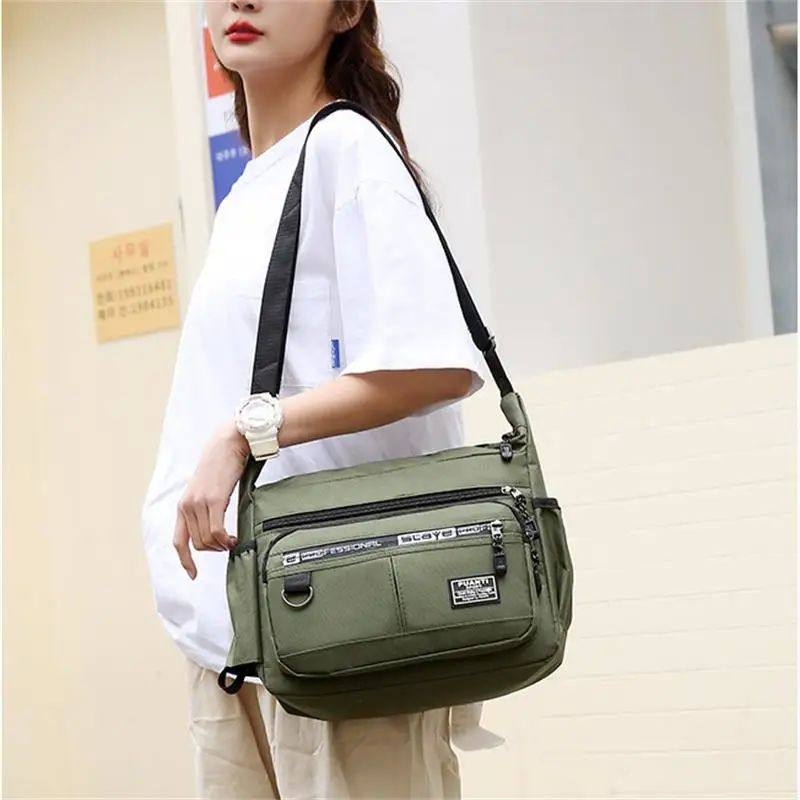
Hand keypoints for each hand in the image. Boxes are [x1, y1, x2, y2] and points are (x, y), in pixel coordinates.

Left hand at [173, 418, 250, 579]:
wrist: (229, 444)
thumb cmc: (222, 465)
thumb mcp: (209, 490)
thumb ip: (207, 509)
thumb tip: (216, 531)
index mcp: (183, 505)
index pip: (178, 541)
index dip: (185, 560)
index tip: (193, 574)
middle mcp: (187, 506)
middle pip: (197, 544)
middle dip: (213, 550)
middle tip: (228, 544)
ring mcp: (199, 503)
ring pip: (206, 541)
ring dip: (220, 545)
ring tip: (232, 539)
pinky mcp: (213, 500)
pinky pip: (216, 532)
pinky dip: (225, 540)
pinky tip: (233, 537)